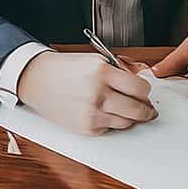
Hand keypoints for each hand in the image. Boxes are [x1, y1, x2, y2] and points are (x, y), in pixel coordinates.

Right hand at [17, 51, 157, 134]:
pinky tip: (108, 112)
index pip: (140, 87)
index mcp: (103, 72)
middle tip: (147, 107)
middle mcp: (98, 94)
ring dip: (131, 117)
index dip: (145, 90)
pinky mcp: (86, 128)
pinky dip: (113, 122)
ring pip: (126, 122)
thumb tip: (141, 83)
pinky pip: (110, 128)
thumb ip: (120, 71)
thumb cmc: (67, 69)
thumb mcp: (96, 60)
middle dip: (145, 109)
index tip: (144, 90)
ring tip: (129, 110)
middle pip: (137, 109)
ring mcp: (92, 113)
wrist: (39, 80)